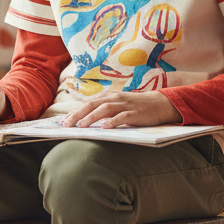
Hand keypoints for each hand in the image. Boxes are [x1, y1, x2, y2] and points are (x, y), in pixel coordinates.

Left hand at [61, 90, 180, 129]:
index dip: (75, 112)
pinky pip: (122, 117)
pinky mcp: (134, 113)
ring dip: (91, 118)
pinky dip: (112, 121)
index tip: (64, 121)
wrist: (159, 104)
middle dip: (78, 115)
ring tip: (81, 126)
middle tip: (67, 125)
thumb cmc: (136, 107)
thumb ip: (104, 110)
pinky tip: (104, 127)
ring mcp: (124, 105)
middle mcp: (115, 98)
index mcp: (109, 96)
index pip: (88, 103)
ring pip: (104, 109)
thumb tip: (85, 119)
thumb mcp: (118, 105)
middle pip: (92, 105)